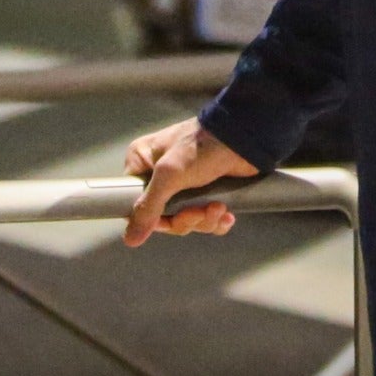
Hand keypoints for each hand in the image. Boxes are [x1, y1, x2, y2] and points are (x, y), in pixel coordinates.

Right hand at [121, 118, 258, 247]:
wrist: (245, 137)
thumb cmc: (203, 145)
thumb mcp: (170, 174)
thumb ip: (149, 206)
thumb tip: (130, 238)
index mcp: (144, 161)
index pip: (135, 201)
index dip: (152, 217)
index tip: (169, 218)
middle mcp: (161, 173)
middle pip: (163, 216)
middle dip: (185, 219)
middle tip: (200, 211)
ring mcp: (185, 183)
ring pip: (186, 219)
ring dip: (204, 220)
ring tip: (218, 208)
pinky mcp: (207, 191)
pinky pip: (205, 218)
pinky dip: (216, 221)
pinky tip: (226, 215)